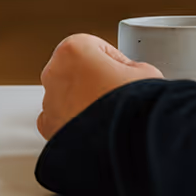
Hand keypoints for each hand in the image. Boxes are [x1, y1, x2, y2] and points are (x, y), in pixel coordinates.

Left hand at [38, 33, 162, 140]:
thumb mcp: (145, 72)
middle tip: (117, 96)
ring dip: (83, 102)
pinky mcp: (49, 129)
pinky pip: (58, 120)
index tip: (125, 75)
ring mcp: (49, 101)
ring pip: (66, 95)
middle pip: (77, 70)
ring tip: (109, 116)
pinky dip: (72, 124)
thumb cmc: (132, 108)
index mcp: (73, 49)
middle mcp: (54, 72)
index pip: (97, 48)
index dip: (117, 63)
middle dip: (95, 81)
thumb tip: (128, 75)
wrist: (127, 147)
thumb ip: (131, 67)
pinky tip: (93, 129)